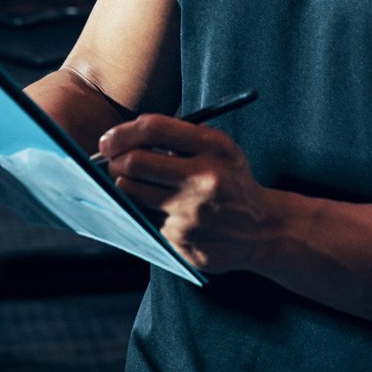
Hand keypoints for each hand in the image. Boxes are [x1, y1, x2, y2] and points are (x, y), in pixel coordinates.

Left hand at [97, 115, 275, 272]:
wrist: (263, 229)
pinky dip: (142, 212)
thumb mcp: (220, 148)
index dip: (123, 132)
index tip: (108, 139)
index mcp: (215, 148)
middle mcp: (204, 180)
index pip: (154, 129)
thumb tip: (121, 137)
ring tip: (132, 182)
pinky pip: (144, 221)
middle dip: (115, 161)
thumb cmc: (230, 180)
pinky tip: (157, 209)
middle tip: (112, 161)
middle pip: (135, 163)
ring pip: (132, 195)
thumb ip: (179, 136)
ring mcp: (192, 214)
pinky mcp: (183, 242)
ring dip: (124, 186)